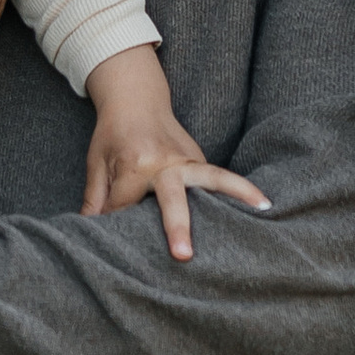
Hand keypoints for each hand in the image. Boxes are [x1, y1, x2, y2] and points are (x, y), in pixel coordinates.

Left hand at [78, 42, 269, 259]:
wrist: (135, 98)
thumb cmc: (112, 134)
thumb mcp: (97, 164)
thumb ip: (96, 199)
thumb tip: (92, 235)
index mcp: (135, 162)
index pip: (126, 207)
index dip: (116, 224)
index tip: (112, 238)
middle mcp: (163, 160)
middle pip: (172, 198)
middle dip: (176, 226)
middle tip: (183, 256)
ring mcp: (185, 158)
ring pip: (213, 177)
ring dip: (236, 192)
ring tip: (262, 208)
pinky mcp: (198, 157)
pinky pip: (216, 178)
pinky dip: (237, 191)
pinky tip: (261, 206)